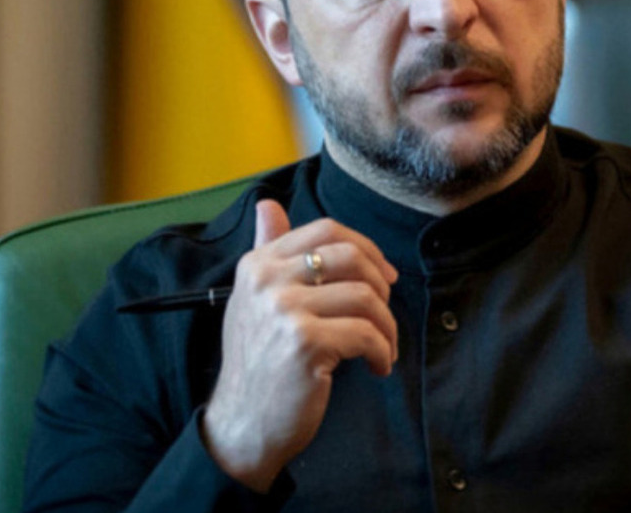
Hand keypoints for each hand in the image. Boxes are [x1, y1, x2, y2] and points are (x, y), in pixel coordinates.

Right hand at [200, 199, 399, 491]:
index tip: (384, 276)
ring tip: (384, 348)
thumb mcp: (254, 299)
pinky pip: (367, 334)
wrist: (242, 425)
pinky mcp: (305, 343)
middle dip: (382, 284)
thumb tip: (268, 204)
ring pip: (366, 297)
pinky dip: (383, 352)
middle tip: (385, 314)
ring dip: (388, 326)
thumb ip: (267, 250)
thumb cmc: (258, 363)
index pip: (326, 230)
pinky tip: (378, 367)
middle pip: (351, 255)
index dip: (366, 248)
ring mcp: (285, 310)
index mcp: (258, 264)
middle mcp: (267, 280)